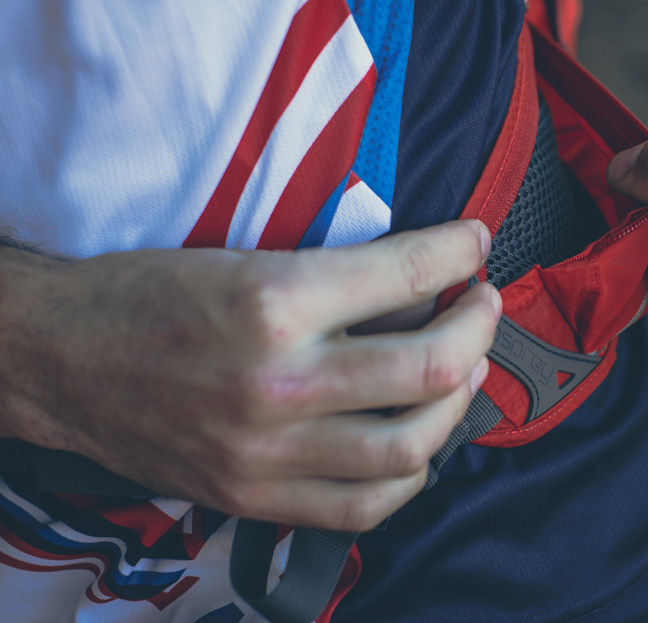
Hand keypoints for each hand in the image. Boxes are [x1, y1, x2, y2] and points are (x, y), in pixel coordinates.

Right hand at [0, 220, 498, 530]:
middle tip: (481, 304)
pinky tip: (420, 440)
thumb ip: (340, 277)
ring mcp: (268, 451)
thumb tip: (429, 281)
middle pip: (431, 366)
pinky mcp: (255, 497)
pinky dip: (411, 474)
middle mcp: (278, 382)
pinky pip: (364, 506)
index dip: (459, 250)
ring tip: (463, 369)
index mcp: (273, 301)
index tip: (476, 242)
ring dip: (459, 401)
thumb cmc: (151, 294)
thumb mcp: (246, 256)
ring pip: (412, 445)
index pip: (406, 273)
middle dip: (480, 326)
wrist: (65, 359)